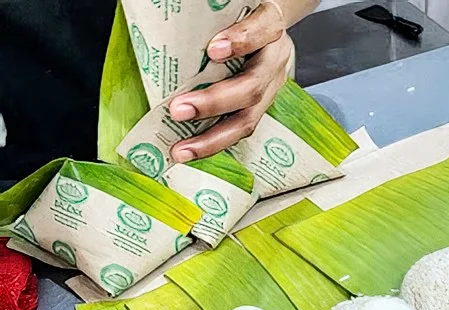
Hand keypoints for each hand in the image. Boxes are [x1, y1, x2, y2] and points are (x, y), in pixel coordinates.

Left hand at [169, 2, 292, 162]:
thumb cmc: (241, 16)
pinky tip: (189, 150)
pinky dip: (213, 143)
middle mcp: (274, 60)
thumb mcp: (230, 9)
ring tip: (182, 149)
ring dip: (212, 138)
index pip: (264, 30)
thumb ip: (209, 17)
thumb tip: (168, 26)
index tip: (213, 49)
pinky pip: (238, 130)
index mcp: (270, 28)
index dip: (241, 41)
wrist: (268, 27)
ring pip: (247, 119)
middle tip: (178, 109)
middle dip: (214, 103)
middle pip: (252, 87)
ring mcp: (270, 88)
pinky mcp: (260, 108)